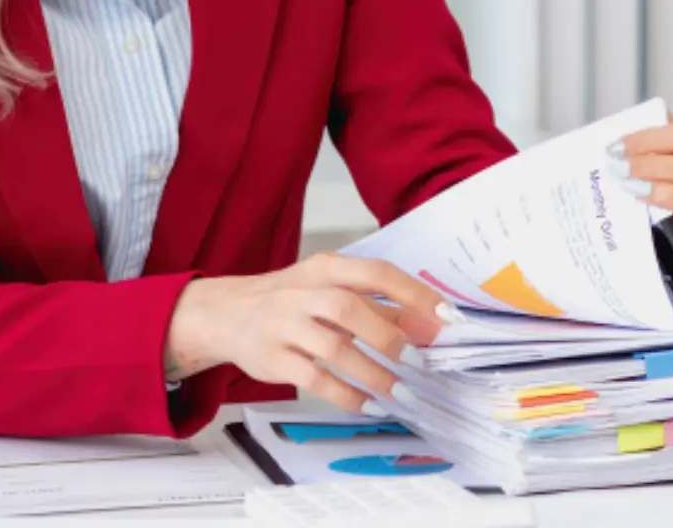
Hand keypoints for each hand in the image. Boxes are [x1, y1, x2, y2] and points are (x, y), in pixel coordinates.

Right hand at [163, 252, 454, 412]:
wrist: (227, 313)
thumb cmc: (292, 300)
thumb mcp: (330, 289)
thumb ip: (375, 304)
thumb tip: (428, 326)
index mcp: (326, 268)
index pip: (376, 273)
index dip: (413, 294)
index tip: (446, 317)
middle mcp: (303, 292)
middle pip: (350, 309)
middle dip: (389, 336)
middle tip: (418, 361)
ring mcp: (284, 324)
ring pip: (333, 348)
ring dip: (372, 373)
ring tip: (399, 392)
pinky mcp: (272, 358)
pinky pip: (313, 379)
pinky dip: (345, 394)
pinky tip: (367, 405)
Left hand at [607, 120, 672, 263]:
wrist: (671, 225)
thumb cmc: (667, 183)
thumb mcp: (665, 158)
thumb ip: (654, 143)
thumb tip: (633, 134)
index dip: (649, 139)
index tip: (618, 147)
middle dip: (653, 166)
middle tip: (619, 169)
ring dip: (668, 196)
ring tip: (634, 191)